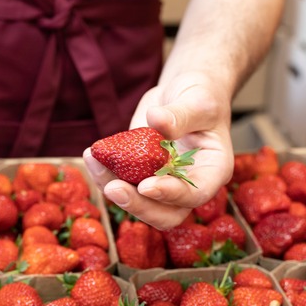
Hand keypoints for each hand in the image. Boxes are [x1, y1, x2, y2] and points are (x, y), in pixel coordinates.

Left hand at [84, 71, 233, 229]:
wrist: (182, 92)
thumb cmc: (200, 94)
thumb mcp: (197, 100)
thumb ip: (181, 114)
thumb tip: (157, 121)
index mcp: (213, 170)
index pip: (195, 194)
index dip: (171, 195)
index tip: (146, 185)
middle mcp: (189, 185)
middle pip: (167, 214)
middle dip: (138, 205)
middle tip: (113, 188)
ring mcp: (163, 184)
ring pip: (139, 203)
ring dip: (113, 188)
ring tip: (93, 161)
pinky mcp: (140, 176)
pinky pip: (122, 184)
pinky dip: (104, 174)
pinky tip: (92, 155)